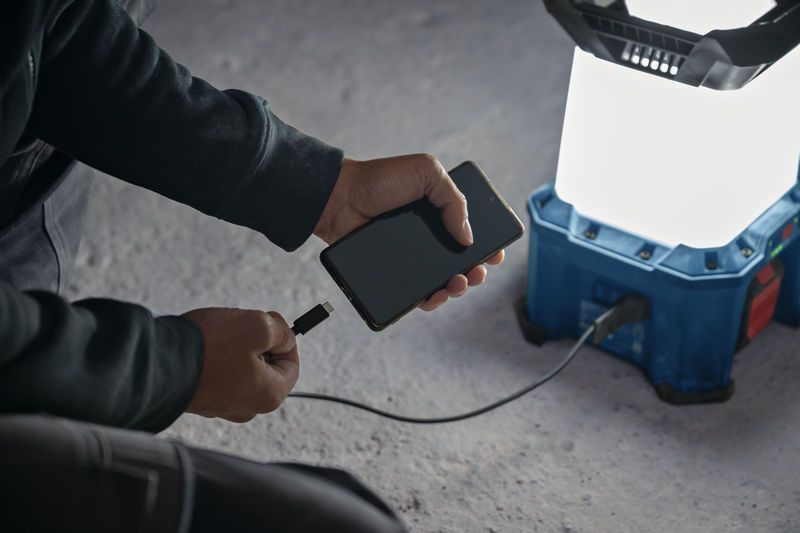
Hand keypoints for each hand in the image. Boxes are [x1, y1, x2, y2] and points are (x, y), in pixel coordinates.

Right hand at [182, 308, 298, 422]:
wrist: (156, 362)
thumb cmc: (209, 347)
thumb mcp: (258, 326)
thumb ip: (281, 331)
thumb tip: (286, 337)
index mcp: (269, 395)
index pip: (292, 365)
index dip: (284, 339)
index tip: (270, 323)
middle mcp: (248, 408)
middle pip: (267, 367)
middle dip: (258, 343)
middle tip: (242, 326)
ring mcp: (222, 406)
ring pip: (242, 369)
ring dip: (236, 348)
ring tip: (219, 336)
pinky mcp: (201, 399)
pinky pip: (219, 374)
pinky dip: (215, 357)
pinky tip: (204, 346)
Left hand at [314, 154, 504, 310]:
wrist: (341, 197)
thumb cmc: (381, 179)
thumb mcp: (426, 172)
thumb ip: (453, 199)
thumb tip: (468, 237)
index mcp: (440, 212)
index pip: (471, 233)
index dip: (487, 246)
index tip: (495, 255)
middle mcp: (429, 236)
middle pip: (461, 262)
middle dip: (476, 271)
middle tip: (477, 272)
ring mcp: (412, 257)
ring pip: (442, 281)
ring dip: (457, 288)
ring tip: (457, 283)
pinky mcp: (394, 273)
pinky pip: (416, 293)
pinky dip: (430, 299)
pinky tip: (435, 295)